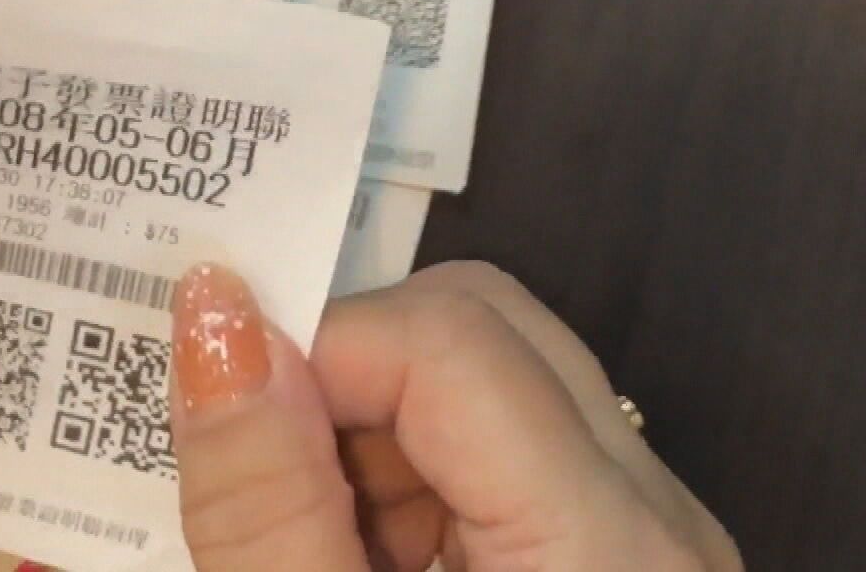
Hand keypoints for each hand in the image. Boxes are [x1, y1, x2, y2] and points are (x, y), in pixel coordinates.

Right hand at [169, 261, 741, 571]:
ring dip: (373, 434)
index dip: (309, 351)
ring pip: (498, 381)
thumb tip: (214, 318)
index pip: (448, 338)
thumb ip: (271, 508)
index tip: (209, 425)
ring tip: (313, 548)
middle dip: (343, 379)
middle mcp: (656, 513)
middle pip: (487, 330)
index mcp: (606, 543)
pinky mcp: (630, 557)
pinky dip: (418, 484)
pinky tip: (370, 564)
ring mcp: (654, 534)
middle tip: (255, 487)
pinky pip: (520, 453)